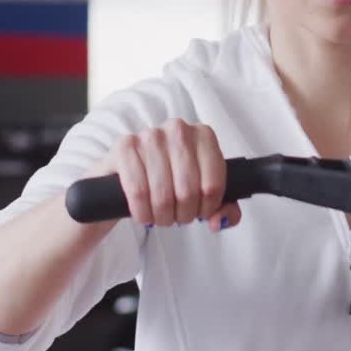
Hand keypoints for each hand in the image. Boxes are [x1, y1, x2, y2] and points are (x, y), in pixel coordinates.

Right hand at [82, 119, 241, 231]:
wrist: (128, 172)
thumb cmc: (171, 180)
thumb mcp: (202, 192)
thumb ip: (225, 208)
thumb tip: (219, 220)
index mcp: (203, 135)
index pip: (214, 185)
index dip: (207, 208)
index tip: (200, 213)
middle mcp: (178, 129)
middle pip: (188, 191)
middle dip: (184, 214)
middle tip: (179, 218)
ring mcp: (150, 135)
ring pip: (163, 194)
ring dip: (163, 216)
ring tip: (162, 217)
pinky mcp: (125, 147)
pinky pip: (138, 191)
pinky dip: (142, 212)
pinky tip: (144, 214)